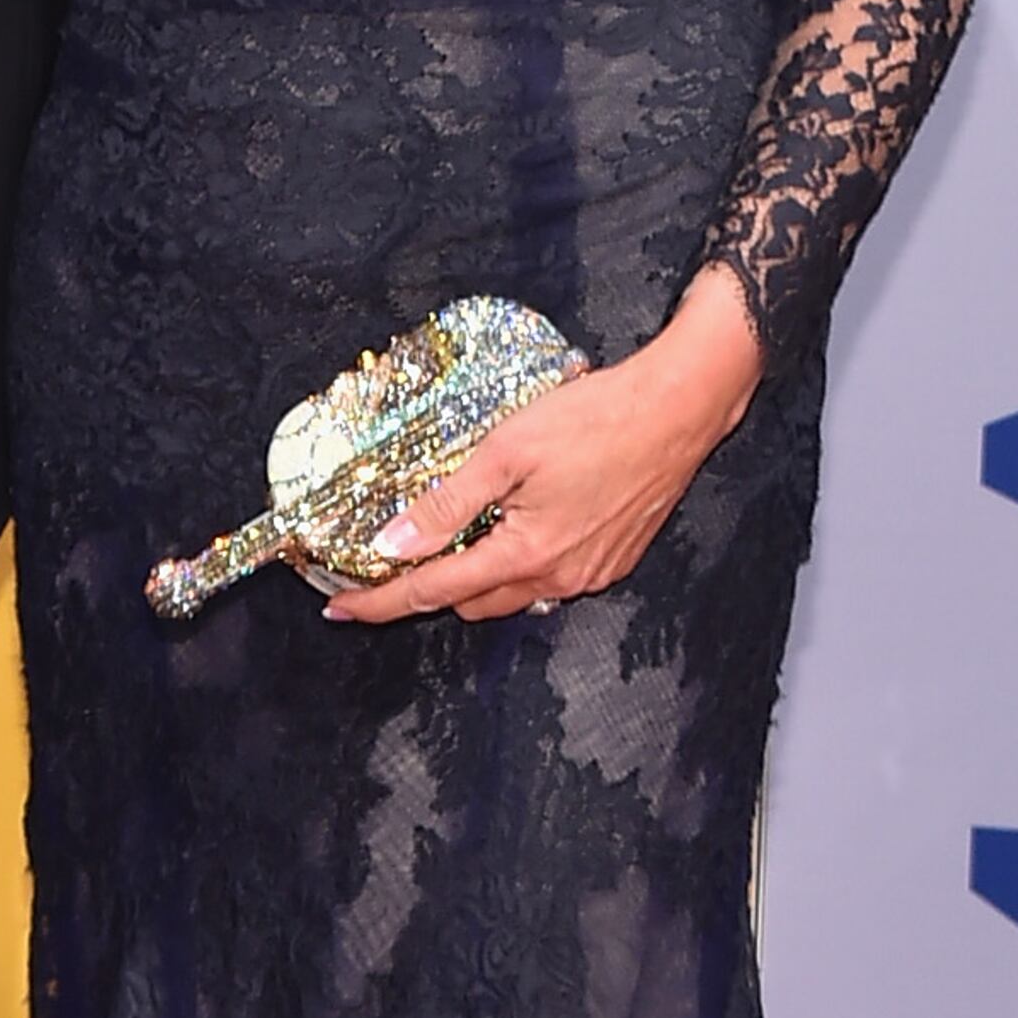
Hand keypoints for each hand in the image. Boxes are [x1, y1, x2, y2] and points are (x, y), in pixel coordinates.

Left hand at [328, 269, 765, 625]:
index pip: (433, 591)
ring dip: (476, 576)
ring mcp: (590, 574)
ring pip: (511, 594)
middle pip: (471, 602)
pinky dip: (518, 564)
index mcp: (526, 554)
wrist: (678, 409)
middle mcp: (558, 578)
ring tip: (457, 534)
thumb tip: (394, 543)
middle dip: (429, 587)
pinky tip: (515, 526)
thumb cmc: (594, 418)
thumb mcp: (506, 450)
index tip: (339, 609)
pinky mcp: (612, 561)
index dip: (381, 602)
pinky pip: (548, 581)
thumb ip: (447, 502)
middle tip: (397, 555)